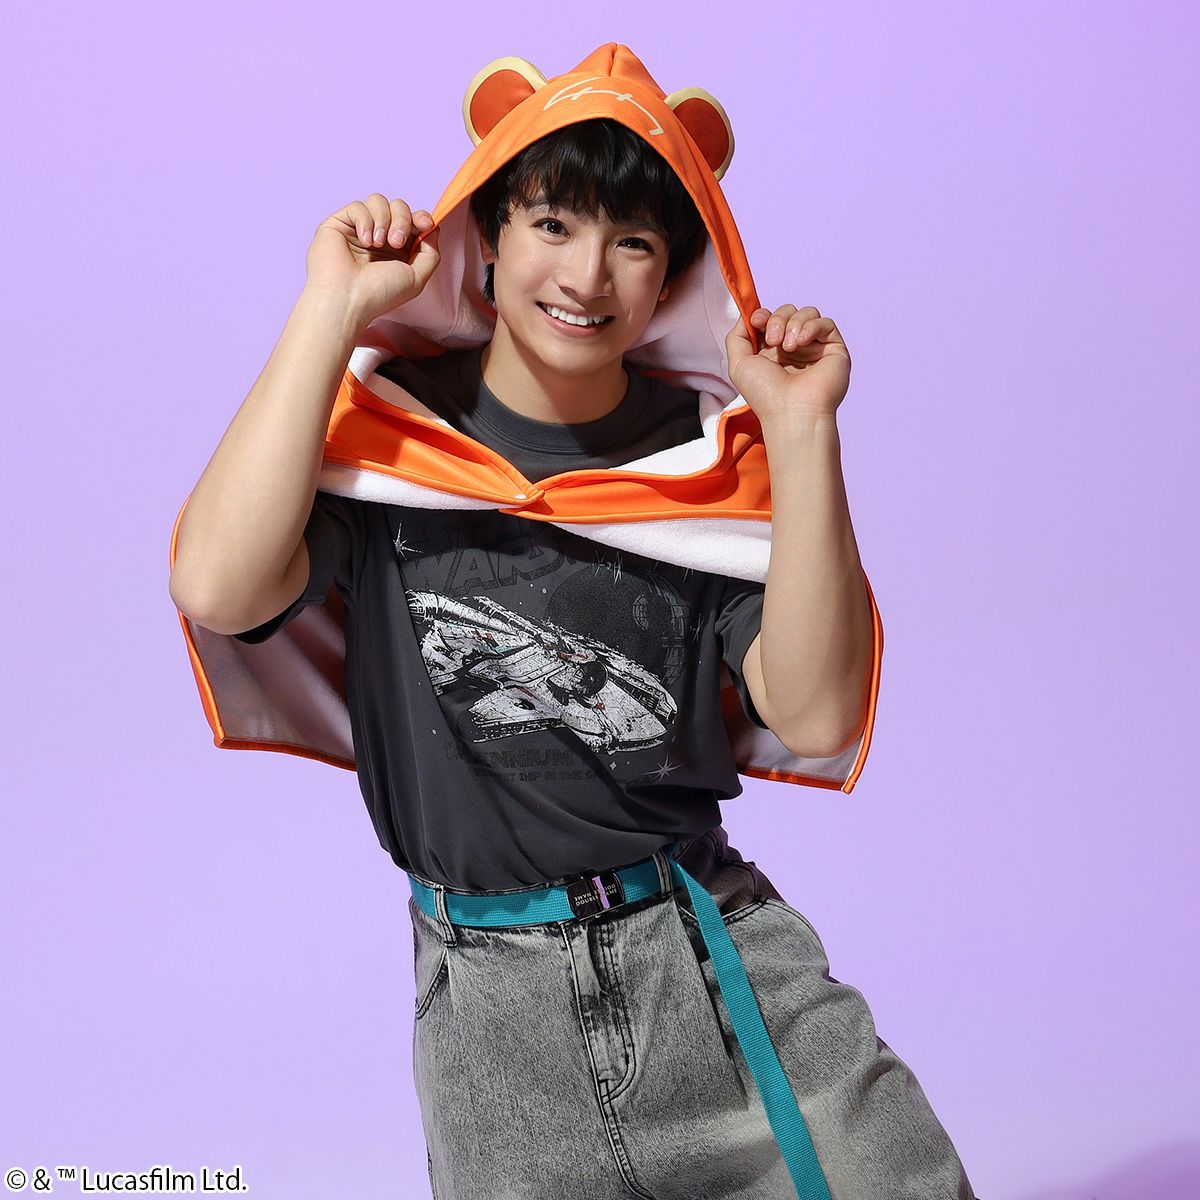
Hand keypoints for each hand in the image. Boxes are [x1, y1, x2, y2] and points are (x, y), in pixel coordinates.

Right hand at [304, 194, 441, 327]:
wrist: (348, 298)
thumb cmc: (380, 293)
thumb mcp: (417, 277)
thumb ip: (430, 253)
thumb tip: (433, 228)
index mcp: (397, 250)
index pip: (413, 221)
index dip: (420, 218)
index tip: (425, 224)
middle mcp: (379, 238)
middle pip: (398, 206)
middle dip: (403, 220)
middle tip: (396, 242)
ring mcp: (359, 230)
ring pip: (378, 201)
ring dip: (384, 219)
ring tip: (377, 243)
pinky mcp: (339, 224)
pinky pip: (358, 206)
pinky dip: (365, 220)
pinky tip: (364, 240)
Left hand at [724, 304, 850, 422]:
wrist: (790, 412)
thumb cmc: (764, 394)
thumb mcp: (739, 364)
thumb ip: (737, 336)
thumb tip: (747, 314)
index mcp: (772, 351)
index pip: (771, 318)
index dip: (764, 314)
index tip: (757, 321)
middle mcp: (794, 349)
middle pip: (788, 311)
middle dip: (777, 319)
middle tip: (773, 340)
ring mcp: (815, 348)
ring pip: (807, 313)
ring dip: (793, 323)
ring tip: (788, 347)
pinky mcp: (834, 350)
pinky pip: (825, 323)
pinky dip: (811, 327)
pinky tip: (801, 342)